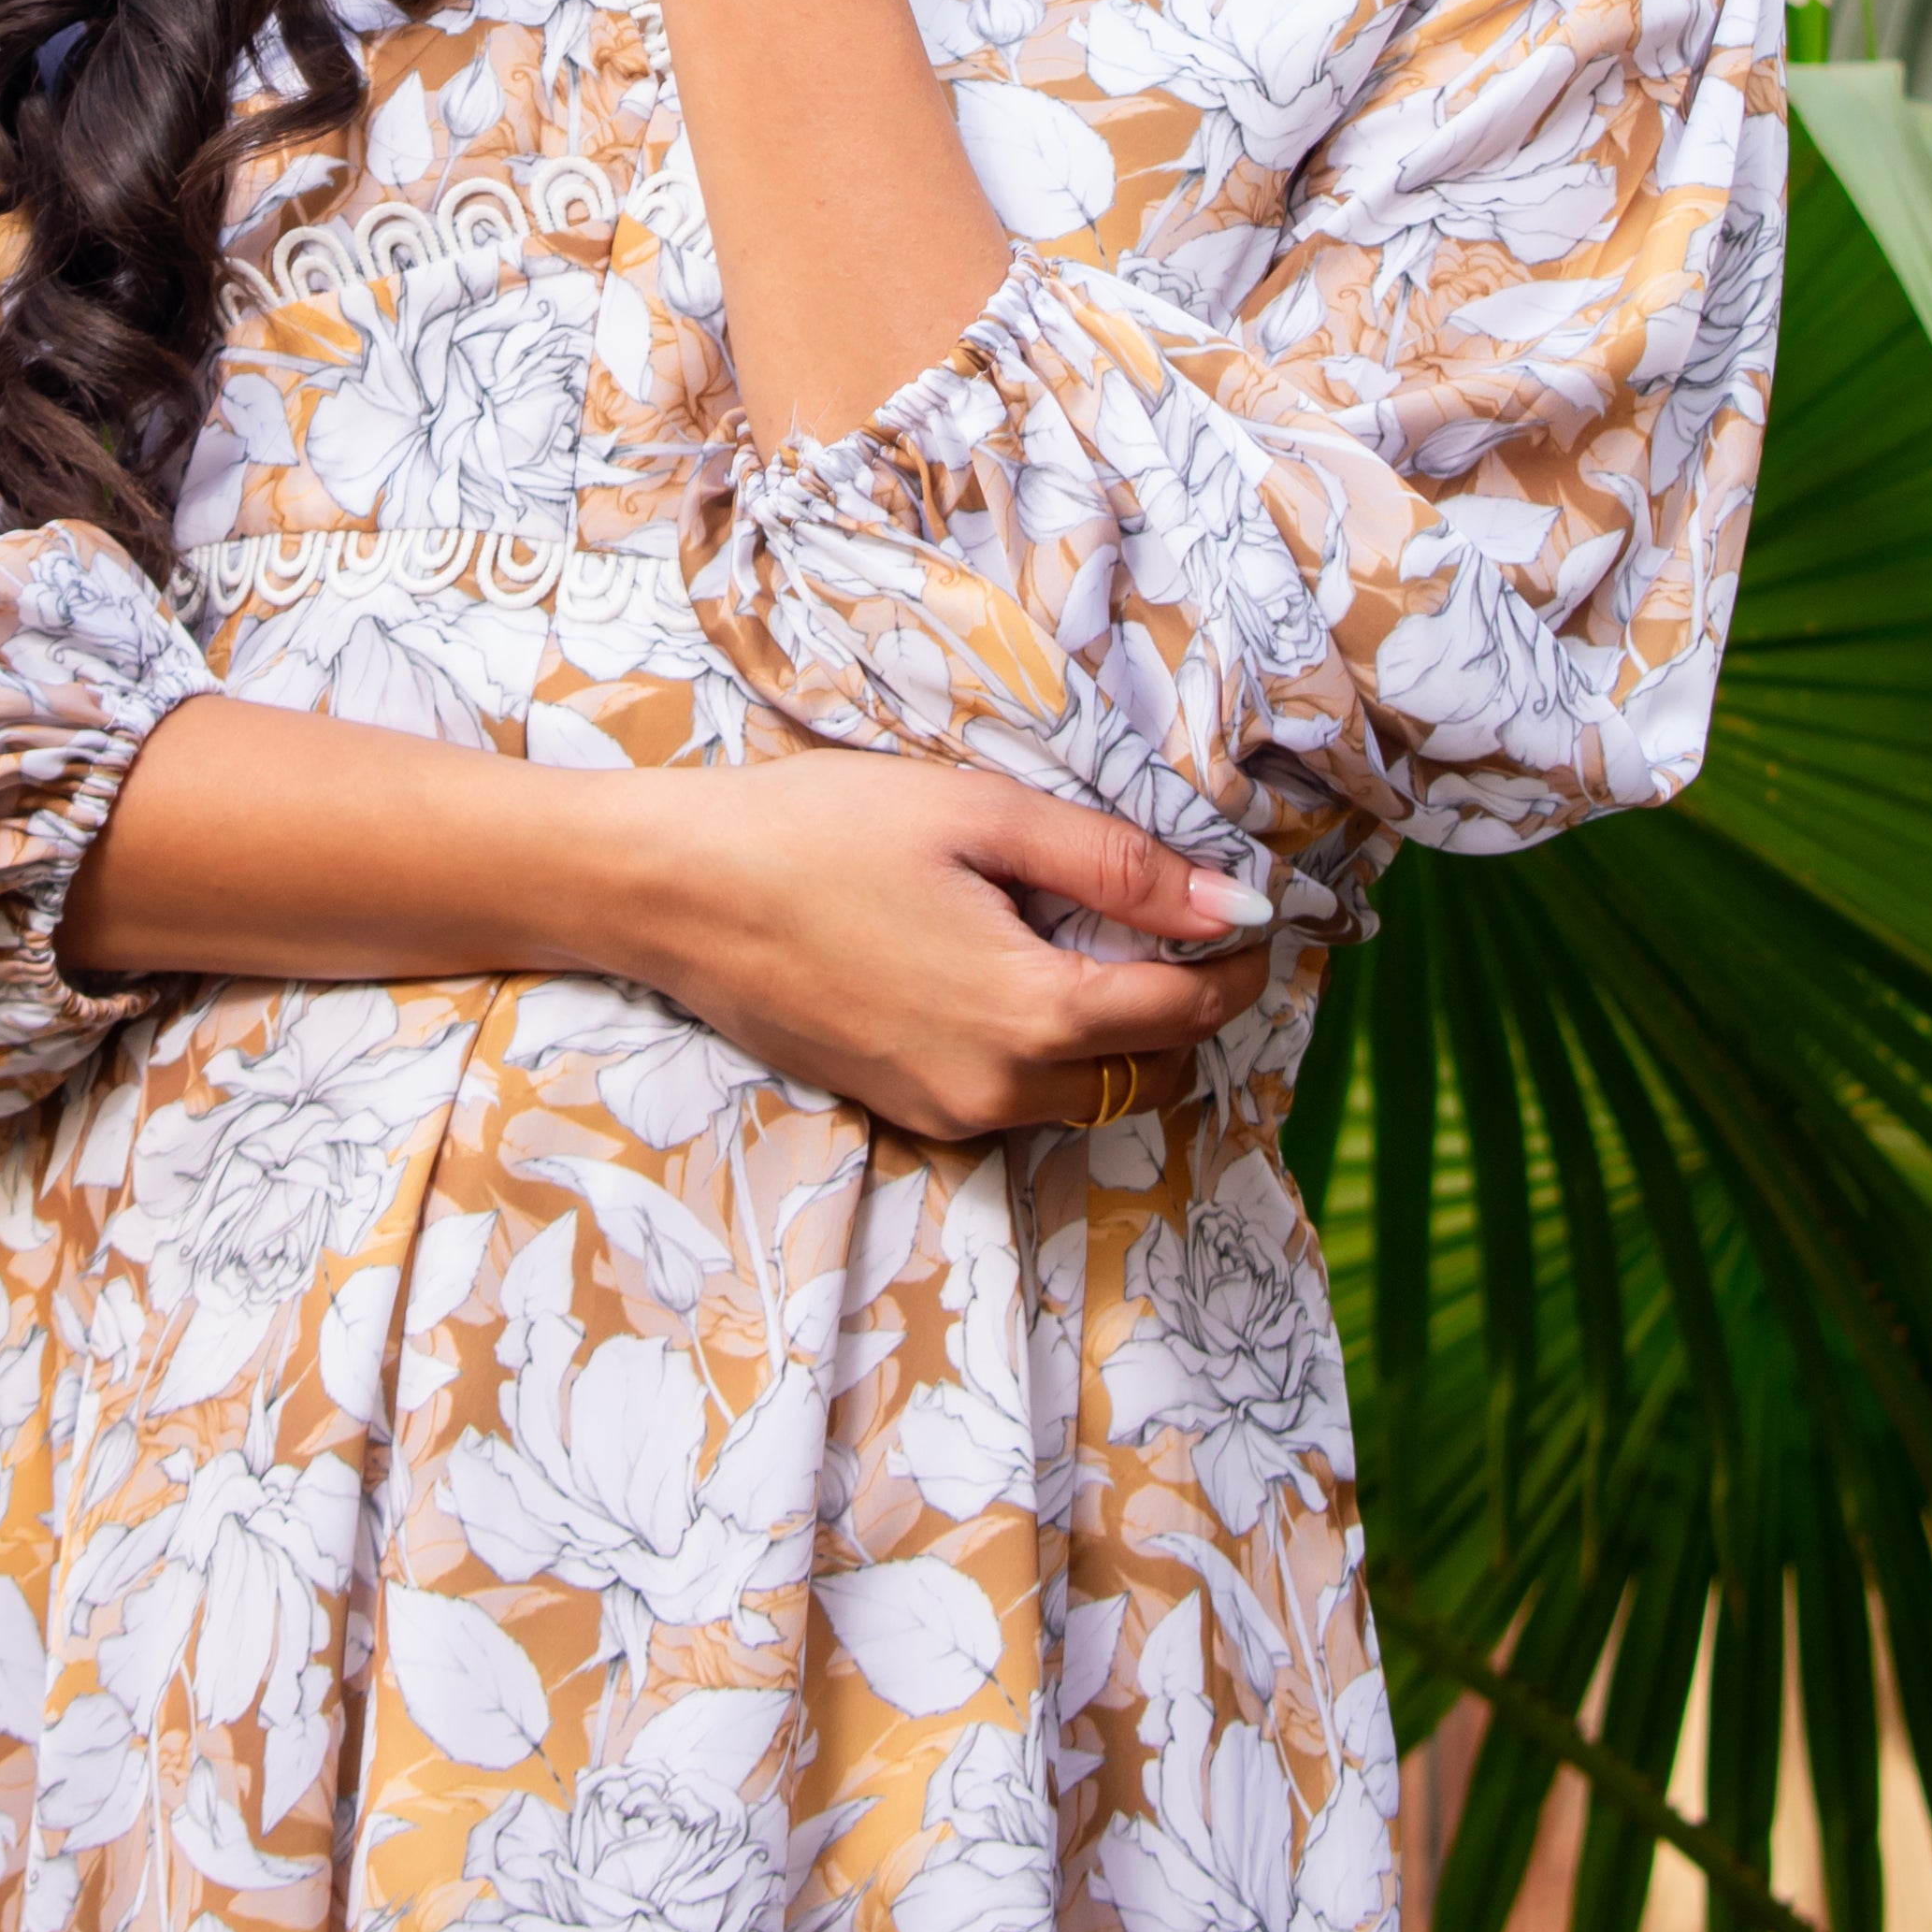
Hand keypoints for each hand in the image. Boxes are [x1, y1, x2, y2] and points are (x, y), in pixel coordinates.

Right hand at [610, 753, 1274, 1142]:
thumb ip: (1116, 866)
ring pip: (1088, 1098)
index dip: (1240, 962)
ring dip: (1124, 1041)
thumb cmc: (821, 831)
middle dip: (1191, 1009)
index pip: (1189, 1009)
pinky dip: (1053, 1058)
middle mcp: (1001, 1089)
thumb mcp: (982, 816)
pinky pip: (1019, 1104)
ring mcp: (947, 1115)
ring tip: (1105, 948)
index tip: (1255, 915)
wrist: (677, 893)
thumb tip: (1235, 904)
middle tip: (1190, 929)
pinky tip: (1020, 977)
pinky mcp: (904, 1114)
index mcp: (1034, 1012)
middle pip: (1152, 1072)